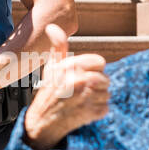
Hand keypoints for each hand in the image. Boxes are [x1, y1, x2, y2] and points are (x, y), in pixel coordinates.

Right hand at [22, 23, 108, 149]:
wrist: (41, 122)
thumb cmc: (49, 93)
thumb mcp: (52, 67)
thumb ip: (58, 46)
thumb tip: (53, 27)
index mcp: (71, 67)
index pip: (100, 62)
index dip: (94, 69)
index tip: (84, 76)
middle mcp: (79, 80)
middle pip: (105, 79)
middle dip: (96, 86)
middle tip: (80, 92)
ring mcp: (86, 97)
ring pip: (107, 94)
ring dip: (97, 99)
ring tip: (80, 101)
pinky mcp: (91, 113)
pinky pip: (105, 108)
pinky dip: (97, 111)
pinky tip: (83, 111)